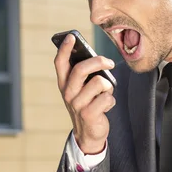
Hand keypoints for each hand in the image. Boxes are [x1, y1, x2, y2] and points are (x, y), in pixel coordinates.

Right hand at [54, 34, 115, 153]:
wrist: (88, 134)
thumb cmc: (87, 105)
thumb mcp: (81, 90)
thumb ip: (85, 76)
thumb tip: (98, 60)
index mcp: (64, 84)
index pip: (60, 63)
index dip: (64, 49)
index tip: (72, 36)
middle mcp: (68, 93)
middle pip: (81, 69)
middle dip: (98, 61)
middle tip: (109, 62)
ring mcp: (77, 105)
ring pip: (98, 83)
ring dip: (109, 86)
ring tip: (107, 92)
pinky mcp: (89, 115)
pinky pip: (107, 98)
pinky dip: (111, 100)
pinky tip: (106, 106)